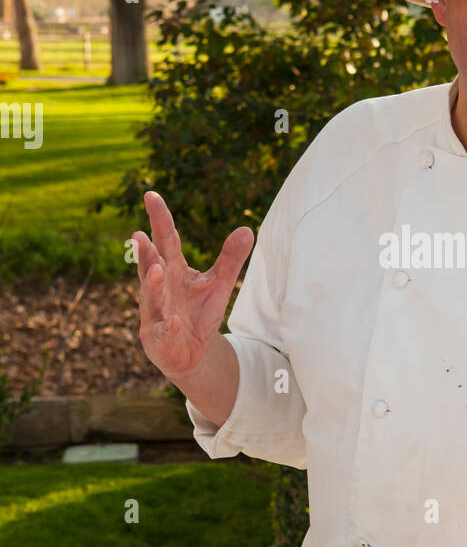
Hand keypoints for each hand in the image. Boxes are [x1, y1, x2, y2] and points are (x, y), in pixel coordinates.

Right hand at [134, 192, 253, 381]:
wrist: (193, 352)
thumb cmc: (199, 312)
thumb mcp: (219, 284)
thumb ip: (230, 258)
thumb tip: (247, 229)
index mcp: (173, 269)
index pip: (165, 239)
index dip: (159, 218)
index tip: (151, 195)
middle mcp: (159, 287)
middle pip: (151, 265)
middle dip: (144, 252)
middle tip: (139, 235)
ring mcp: (155, 312)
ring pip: (151, 297)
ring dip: (153, 285)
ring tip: (157, 270)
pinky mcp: (157, 337)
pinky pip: (162, 331)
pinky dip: (167, 326)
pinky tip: (174, 321)